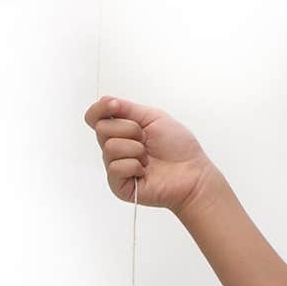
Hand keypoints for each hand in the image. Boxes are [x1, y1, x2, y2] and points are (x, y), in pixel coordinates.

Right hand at [84, 94, 219, 214]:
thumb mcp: (154, 117)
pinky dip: (135, 166)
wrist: (191, 172)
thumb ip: (127, 108)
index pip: (95, 117)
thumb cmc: (178, 146)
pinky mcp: (118, 185)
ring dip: (135, 149)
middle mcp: (115, 147)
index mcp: (121, 129)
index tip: (114, 106)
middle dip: (129, 129)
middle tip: (146, 139)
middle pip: (102, 128)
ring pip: (110, 147)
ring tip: (148, 157)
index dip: (100, 108)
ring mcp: (115, 166)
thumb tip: (105, 100)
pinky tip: (145, 171)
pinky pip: (115, 167)